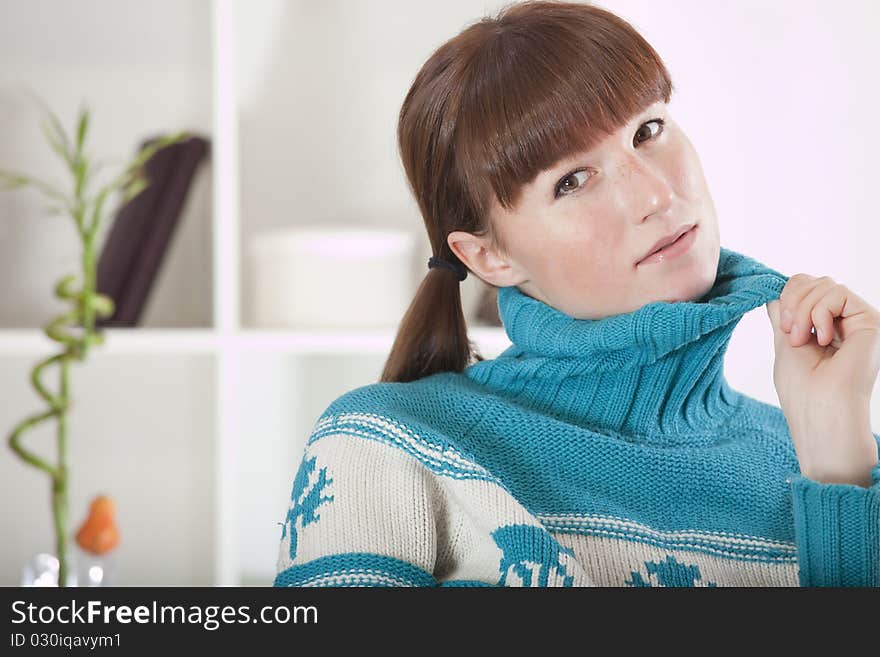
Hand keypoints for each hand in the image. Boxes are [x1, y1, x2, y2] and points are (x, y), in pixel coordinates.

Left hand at [765, 274, 879, 484]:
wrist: (820, 410)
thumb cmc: (801, 387)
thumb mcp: (785, 341)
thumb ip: (785, 314)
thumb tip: (776, 292)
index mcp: (823, 327)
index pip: (805, 287)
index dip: (788, 296)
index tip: (782, 325)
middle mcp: (843, 322)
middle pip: (813, 281)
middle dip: (793, 302)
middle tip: (791, 333)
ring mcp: (857, 322)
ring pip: (825, 284)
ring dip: (803, 310)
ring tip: (803, 339)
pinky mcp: (870, 322)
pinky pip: (839, 293)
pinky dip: (820, 311)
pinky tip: (822, 338)